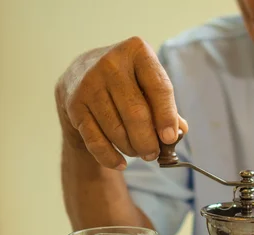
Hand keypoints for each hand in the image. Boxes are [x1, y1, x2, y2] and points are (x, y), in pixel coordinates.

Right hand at [55, 36, 188, 169]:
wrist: (80, 76)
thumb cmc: (127, 83)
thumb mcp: (148, 85)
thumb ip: (167, 107)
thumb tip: (180, 131)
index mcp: (137, 52)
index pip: (159, 88)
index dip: (167, 116)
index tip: (171, 138)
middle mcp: (110, 63)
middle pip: (136, 113)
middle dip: (148, 140)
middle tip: (153, 154)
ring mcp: (88, 83)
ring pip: (116, 130)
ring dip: (131, 148)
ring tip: (138, 152)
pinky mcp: (73, 104)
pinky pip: (95, 140)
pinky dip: (110, 157)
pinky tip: (120, 163)